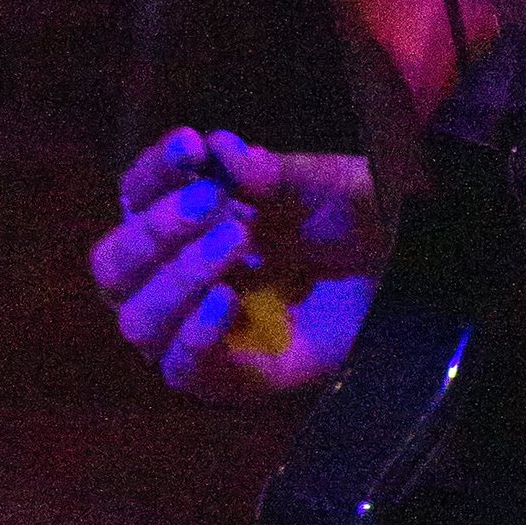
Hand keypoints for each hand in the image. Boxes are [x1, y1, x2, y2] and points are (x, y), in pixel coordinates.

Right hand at [92, 126, 387, 397]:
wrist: (413, 278)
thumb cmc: (363, 221)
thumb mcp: (335, 184)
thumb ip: (281, 172)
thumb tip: (222, 150)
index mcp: (193, 218)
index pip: (135, 196)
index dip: (152, 172)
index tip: (192, 147)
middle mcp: (182, 274)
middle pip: (113, 265)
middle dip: (150, 232)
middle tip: (210, 202)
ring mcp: (202, 330)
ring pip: (137, 320)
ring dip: (176, 277)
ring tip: (237, 241)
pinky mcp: (233, 377)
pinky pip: (182, 371)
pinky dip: (193, 338)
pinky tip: (226, 303)